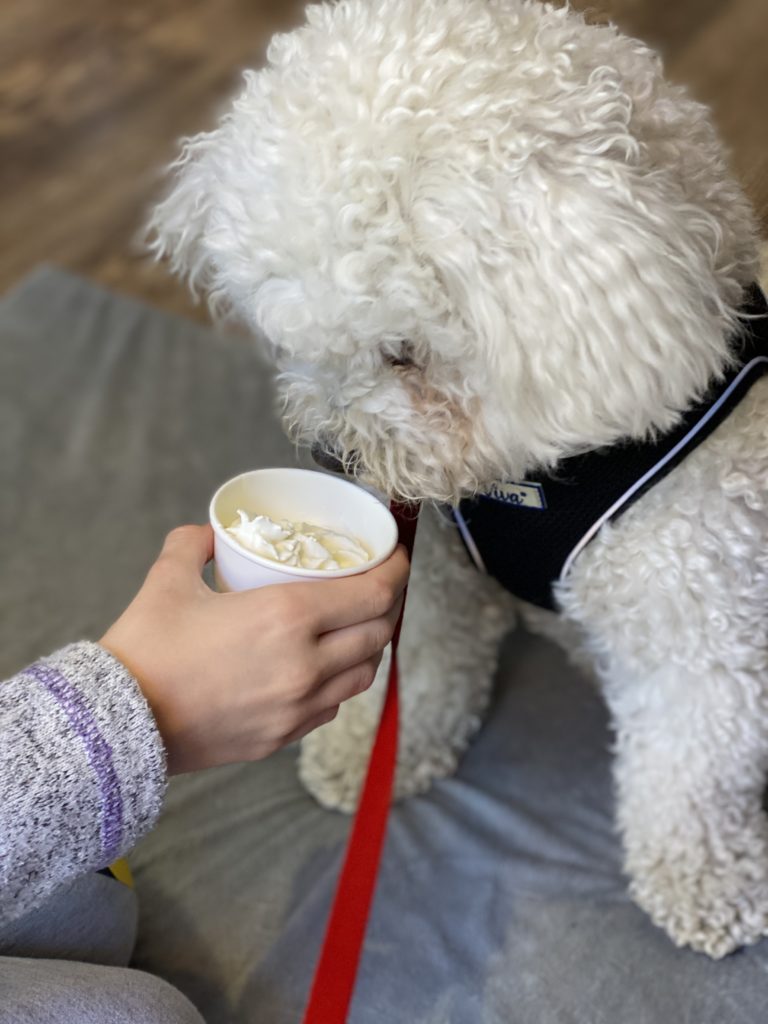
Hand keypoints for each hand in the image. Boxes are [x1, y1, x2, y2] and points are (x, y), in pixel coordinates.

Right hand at [101, 525, 408, 773]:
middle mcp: (305, 665)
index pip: (373, 593)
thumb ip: (192, 545)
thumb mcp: (168, 580)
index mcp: (287, 617)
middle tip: (379, 587)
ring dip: (368, 646)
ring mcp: (297, 707)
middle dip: (388, 605)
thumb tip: (208, 533)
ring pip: (363, 674)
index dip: (396, 571)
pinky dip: (339, 684)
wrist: (116, 725)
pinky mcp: (283, 738)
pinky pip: (332, 707)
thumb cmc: (145, 649)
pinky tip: (322, 670)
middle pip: (378, 633)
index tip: (397, 557)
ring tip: (355, 628)